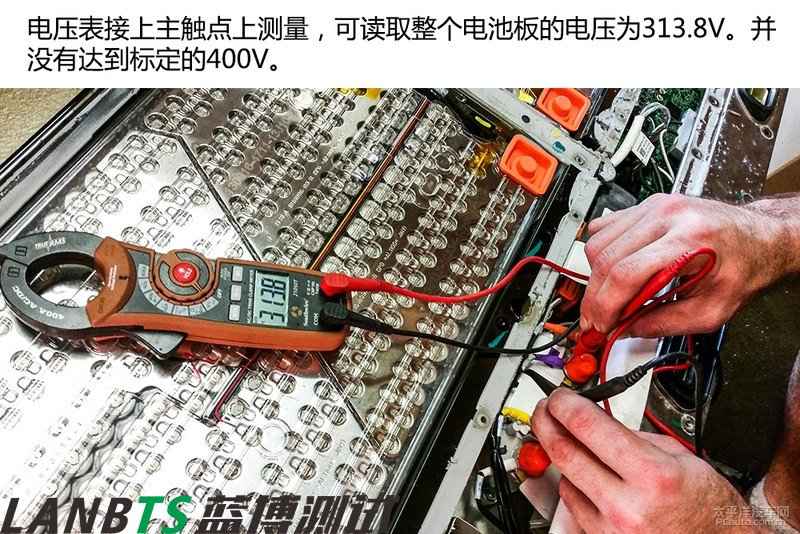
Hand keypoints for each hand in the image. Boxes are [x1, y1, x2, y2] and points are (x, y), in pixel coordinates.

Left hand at [532, 389, 764, 533]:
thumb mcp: (678, 456)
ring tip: (574, 444)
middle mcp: (627, 506)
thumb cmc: (705, 505)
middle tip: (546, 411)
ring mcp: (611, 529)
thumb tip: (591, 417)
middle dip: (546, 423)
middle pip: (564, 452)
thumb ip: (631, 436)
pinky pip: (572, 504)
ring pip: (564, 478)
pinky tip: (587, 477)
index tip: (558, 397)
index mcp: (652, 475)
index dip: (564, 404)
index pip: (588, 426)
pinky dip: (575, 485)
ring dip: (563, 456)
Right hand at [581, 193, 791, 336]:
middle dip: (595, 296)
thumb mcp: (713, 310)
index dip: (606, 304)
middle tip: (597, 318)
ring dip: (596, 276)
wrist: (760, 238)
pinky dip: (600, 254)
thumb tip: (626, 329)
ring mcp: (655, 206)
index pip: (627, 272)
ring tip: (610, 296)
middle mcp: (668, 215)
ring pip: (598, 242)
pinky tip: (613, 269)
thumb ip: (665, 323)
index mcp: (689, 239)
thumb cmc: (744, 267)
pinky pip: (604, 228)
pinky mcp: (647, 205)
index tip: (600, 324)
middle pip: (606, 258)